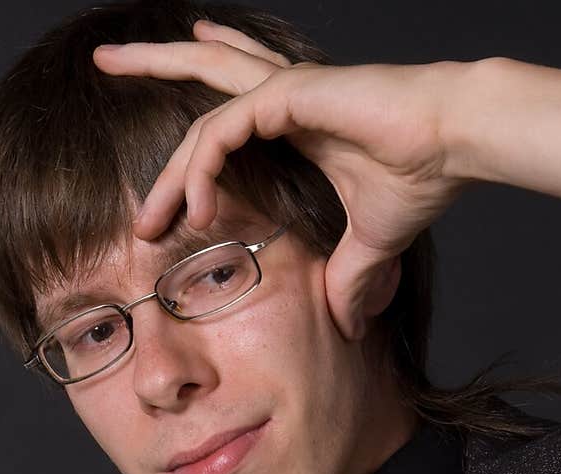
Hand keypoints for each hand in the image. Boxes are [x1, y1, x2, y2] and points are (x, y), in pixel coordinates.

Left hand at [93, 20, 473, 338]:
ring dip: (167, 171)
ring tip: (144, 222)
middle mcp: (283, 97)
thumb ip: (349, 280)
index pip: (228, 117)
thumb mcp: (370, 246)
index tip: (171, 185)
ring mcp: (284, 92)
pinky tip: (194, 212)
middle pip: (203, 70)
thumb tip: (347, 326)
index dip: (196, 141)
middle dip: (151, 61)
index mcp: (296, 122)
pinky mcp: (290, 95)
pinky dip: (201, 172)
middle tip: (105, 60)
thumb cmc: (422, 178)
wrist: (455, 143)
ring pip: (201, 117)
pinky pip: (223, 133)